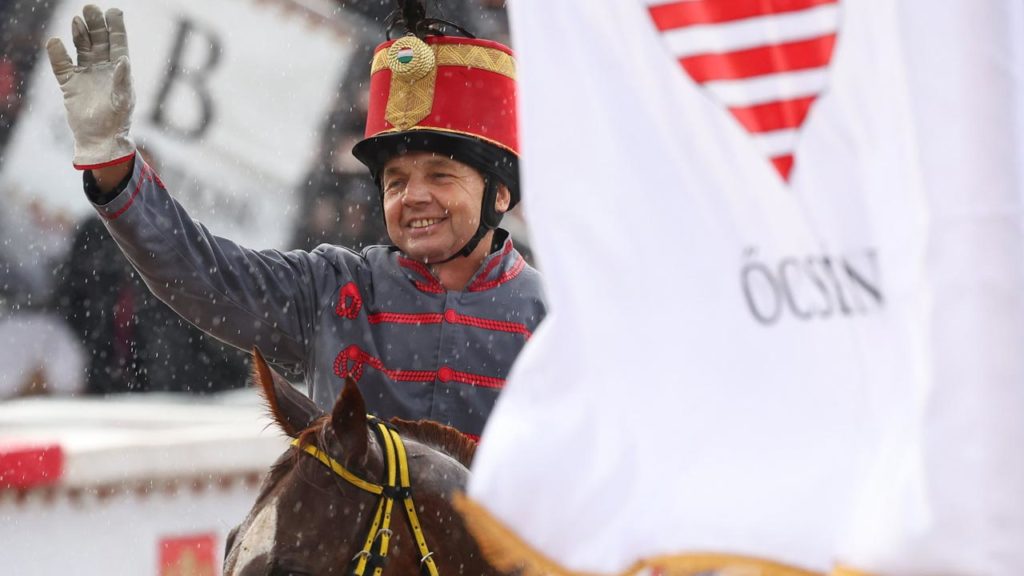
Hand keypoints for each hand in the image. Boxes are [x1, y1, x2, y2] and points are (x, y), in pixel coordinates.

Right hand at [47, 5, 135, 170]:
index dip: (115, 27)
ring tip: (77, 21)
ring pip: (81, 48)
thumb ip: (123, 80)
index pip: (118, 43)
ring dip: (78, 34)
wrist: (100, 139)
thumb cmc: (117, 121)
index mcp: (119, 70)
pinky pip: (61, 65)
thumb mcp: (124, 100)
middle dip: (95, 25)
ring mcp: (85, 74)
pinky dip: (58, 54)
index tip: (113, 11)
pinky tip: (55, 43)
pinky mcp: (69, 83)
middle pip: (98, 41)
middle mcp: (102, 68)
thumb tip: (124, 60)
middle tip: (90, 9)